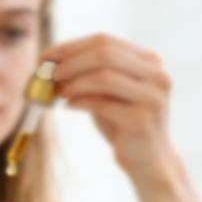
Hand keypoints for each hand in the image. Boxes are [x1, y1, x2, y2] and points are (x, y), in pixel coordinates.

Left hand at [40, 34, 176, 182]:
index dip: (71, 46)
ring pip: (104, 77)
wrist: (148, 161)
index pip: (105, 41)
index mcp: (149, 61)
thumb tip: (50, 62)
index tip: (45, 56)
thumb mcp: (107, 93)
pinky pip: (103, 104)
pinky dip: (80, 102)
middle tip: (48, 73)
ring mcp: (152, 97)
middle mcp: (157, 75)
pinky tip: (68, 106)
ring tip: (58, 91)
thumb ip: (89, 75)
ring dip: (74, 82)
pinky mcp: (142, 120)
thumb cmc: (123, 123)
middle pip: (105, 53)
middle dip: (71, 62)